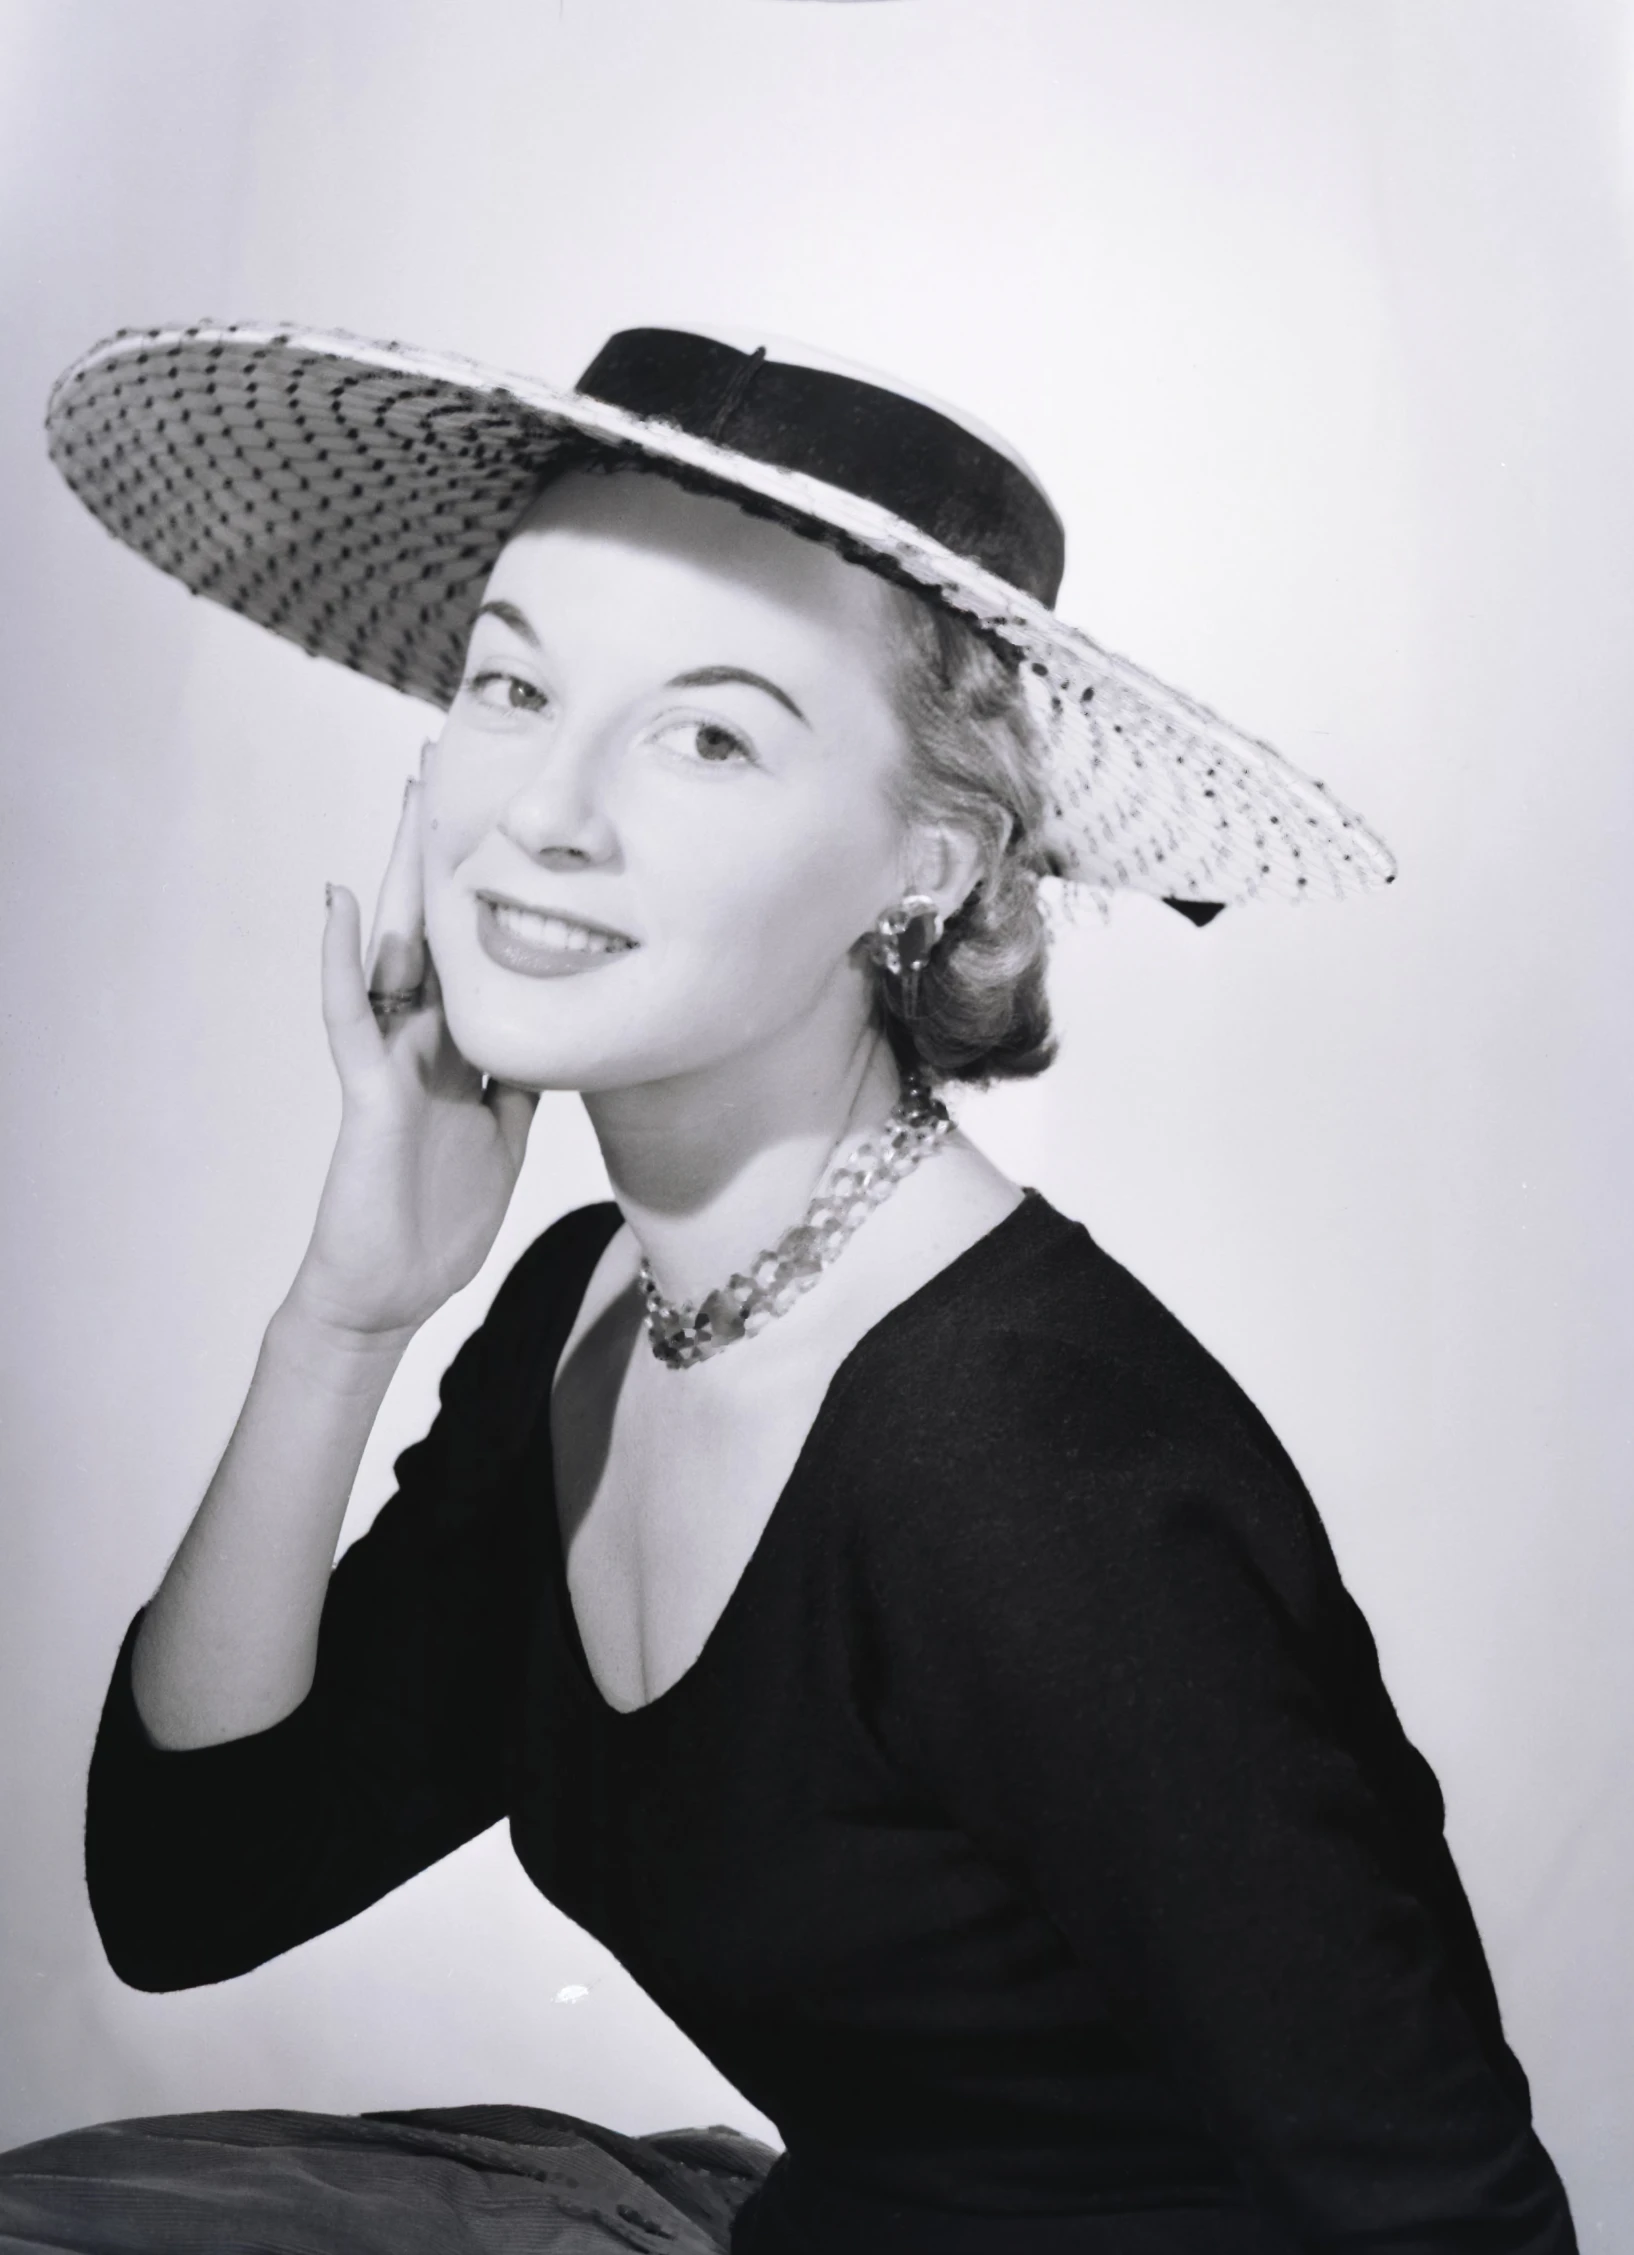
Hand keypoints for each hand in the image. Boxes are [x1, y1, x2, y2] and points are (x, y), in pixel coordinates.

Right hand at [289, 775, 537, 1338]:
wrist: (389, 1291)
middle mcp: (423, 1039)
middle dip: (441, 850)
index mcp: (458, 1049)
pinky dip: (341, 957)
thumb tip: (559, 1037)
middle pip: (434, 926)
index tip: (508, 820)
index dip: (492, 887)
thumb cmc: (439, 1223)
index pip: (477, 950)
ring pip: (393, 947)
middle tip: (445, 763)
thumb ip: (518, 1082)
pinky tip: (335, 899)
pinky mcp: (367, 1091)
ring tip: (404, 797)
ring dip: (395, 873)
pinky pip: (347, 1014)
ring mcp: (391, 1058)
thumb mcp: (504, 1139)